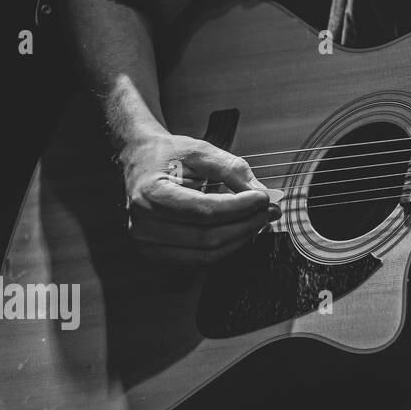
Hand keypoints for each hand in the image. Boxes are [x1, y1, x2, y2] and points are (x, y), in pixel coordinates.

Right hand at [120, 132, 278, 264]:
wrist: (140, 159)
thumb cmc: (168, 154)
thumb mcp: (201, 150)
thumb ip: (232, 170)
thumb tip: (260, 193)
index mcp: (151, 194)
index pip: (204, 210)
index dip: (239, 207)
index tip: (263, 198)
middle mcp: (144, 223)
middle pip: (208, 237)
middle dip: (246, 225)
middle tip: (269, 211)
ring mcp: (147, 242)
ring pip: (207, 254)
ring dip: (240, 239)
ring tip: (259, 220)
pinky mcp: (156, 252)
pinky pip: (199, 259)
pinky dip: (225, 247)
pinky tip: (239, 230)